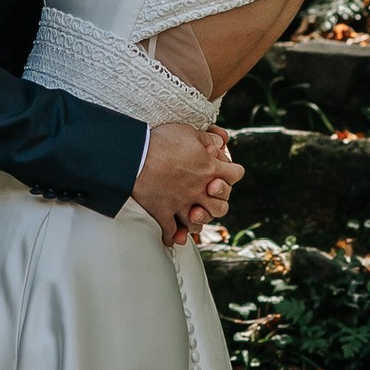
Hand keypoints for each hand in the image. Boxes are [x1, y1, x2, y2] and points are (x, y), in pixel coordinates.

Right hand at [134, 121, 235, 249]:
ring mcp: (182, 204)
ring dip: (198, 220)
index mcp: (209, 169)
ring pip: (198, 223)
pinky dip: (172, 236)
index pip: (235, 174)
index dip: (232, 172)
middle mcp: (199, 190)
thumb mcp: (188, 132)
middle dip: (218, 202)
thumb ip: (207, 138)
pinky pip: (171, 231)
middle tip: (209, 196)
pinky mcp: (163, 213)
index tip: (225, 171)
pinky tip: (172, 237)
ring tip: (193, 216)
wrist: (134, 157)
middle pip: (221, 207)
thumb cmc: (160, 142)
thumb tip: (220, 142)